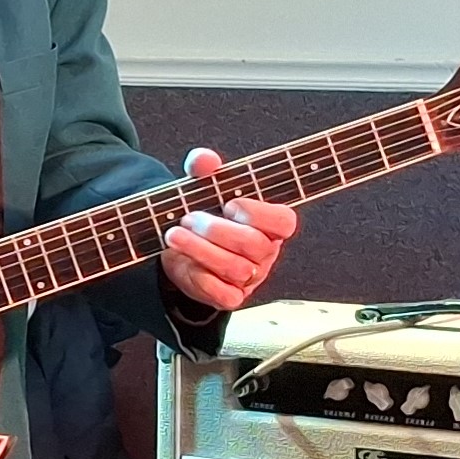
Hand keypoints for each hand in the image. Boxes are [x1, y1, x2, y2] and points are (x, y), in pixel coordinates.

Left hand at [161, 148, 295, 312]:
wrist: (181, 248)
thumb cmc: (204, 214)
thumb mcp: (203, 186)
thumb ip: (204, 168)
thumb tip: (205, 161)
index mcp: (270, 224)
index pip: (283, 222)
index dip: (258, 213)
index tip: (229, 204)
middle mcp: (265, 252)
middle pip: (255, 245)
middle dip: (218, 230)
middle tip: (189, 217)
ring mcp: (250, 278)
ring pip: (236, 269)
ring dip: (201, 250)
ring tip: (175, 234)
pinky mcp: (231, 297)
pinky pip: (224, 294)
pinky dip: (201, 278)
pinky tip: (184, 261)